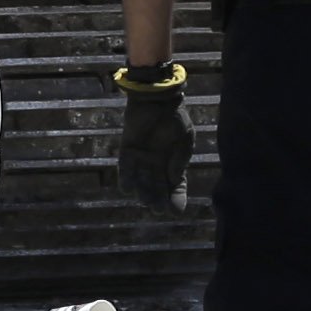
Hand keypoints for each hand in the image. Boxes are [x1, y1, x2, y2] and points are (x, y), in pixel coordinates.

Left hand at [113, 62, 188, 213]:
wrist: (157, 98)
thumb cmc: (175, 116)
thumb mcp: (185, 138)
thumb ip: (180, 159)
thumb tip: (174, 179)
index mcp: (172, 161)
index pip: (175, 184)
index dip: (177, 197)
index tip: (177, 211)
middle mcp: (156, 163)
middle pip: (157, 185)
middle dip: (158, 199)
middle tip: (159, 211)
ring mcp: (141, 158)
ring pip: (142, 180)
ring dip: (143, 192)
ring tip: (146, 202)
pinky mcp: (127, 150)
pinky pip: (125, 168)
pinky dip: (126, 178)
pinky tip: (127, 189)